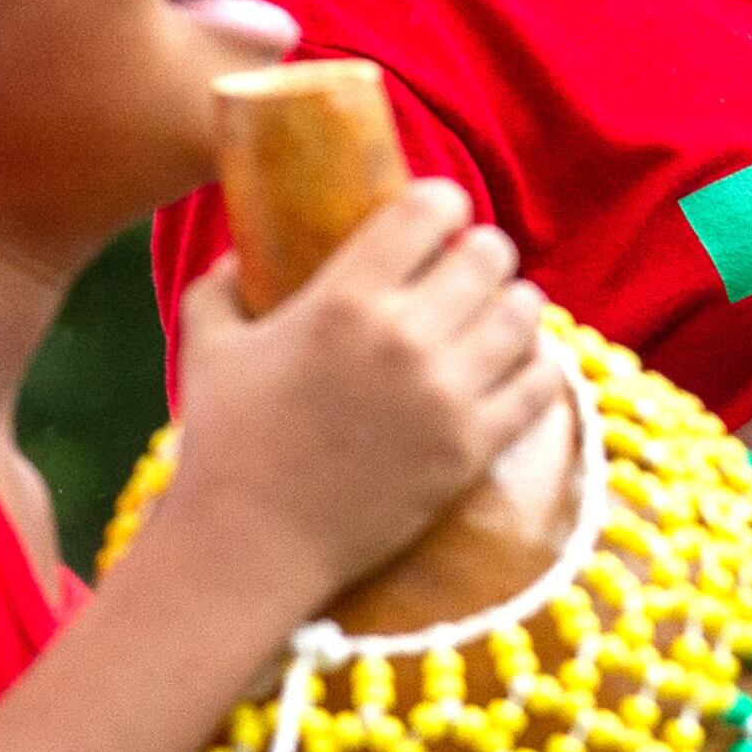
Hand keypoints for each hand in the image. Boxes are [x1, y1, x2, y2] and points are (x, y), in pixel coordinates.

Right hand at [164, 180, 555, 610]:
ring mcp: (446, 394)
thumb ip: (220, 287)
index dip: (443, 203)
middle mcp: (405, 337)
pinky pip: (542, 382)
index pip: (431, 208)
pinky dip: (537, 366)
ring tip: (494, 318)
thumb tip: (240, 253)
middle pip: (492, 253)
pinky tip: (516, 367)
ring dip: (513, 306)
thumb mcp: (209, 348)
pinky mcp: (473, 447)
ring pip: (526, 310)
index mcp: (344, 299)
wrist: (249, 548)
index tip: (439, 218)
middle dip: (481, 255)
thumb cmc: (224, 445)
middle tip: (466, 274)